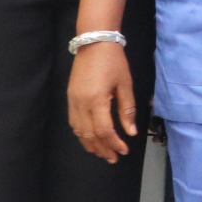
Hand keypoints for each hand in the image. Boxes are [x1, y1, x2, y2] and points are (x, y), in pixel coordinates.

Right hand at [68, 42, 137, 161]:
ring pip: (78, 131)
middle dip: (102, 149)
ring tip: (103, 154)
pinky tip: (90, 139)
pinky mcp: (70, 99)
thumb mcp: (125, 84)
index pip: (104, 130)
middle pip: (89, 135)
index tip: (124, 150)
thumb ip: (127, 110)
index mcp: (96, 100)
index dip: (114, 143)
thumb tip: (131, 132)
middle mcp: (81, 104)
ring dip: (90, 145)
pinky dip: (81, 134)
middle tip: (114, 158)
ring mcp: (72, 102)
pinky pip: (73, 123)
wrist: (94, 43)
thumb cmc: (114, 62)